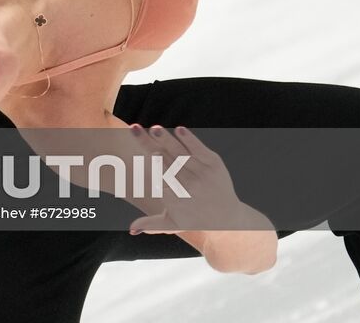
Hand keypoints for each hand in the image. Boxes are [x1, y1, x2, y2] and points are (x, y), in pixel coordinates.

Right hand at [127, 125, 248, 234]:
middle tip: (135, 129)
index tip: (148, 154)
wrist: (228, 219)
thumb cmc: (195, 219)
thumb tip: (131, 230)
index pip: (162, 178)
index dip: (155, 165)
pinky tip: (179, 129)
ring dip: (166, 139)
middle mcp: (190, 186)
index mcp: (176, 199)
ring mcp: (203, 174)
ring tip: (154, 128)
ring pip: (180, 153)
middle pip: (166, 161)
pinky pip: (199, 149)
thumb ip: (151, 225)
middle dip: (150, 144)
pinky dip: (190, 140)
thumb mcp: (174, 224)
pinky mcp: (214, 164)